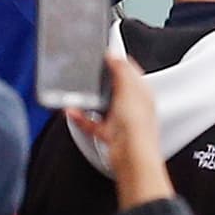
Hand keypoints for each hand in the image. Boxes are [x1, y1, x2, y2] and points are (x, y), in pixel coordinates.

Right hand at [68, 55, 174, 209]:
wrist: (132, 158)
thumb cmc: (137, 126)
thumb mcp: (128, 89)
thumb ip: (121, 69)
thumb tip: (113, 56)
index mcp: (142, 92)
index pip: (130, 71)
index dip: (117, 61)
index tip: (103, 55)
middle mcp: (133, 106)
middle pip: (115, 87)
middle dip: (101, 81)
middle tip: (88, 73)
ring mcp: (121, 121)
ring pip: (102, 105)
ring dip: (89, 100)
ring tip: (77, 93)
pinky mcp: (110, 135)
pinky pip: (92, 123)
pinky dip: (81, 117)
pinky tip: (72, 112)